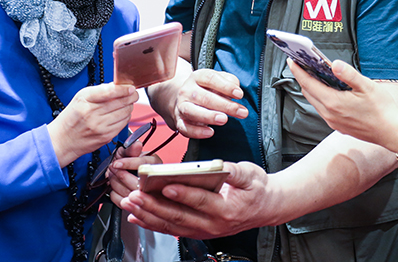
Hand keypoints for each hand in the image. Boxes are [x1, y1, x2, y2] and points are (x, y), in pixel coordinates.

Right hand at [47, 83, 137, 167]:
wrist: (62, 140)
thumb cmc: (71, 118)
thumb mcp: (80, 98)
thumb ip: (100, 90)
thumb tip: (118, 86)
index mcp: (85, 101)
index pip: (111, 91)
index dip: (125, 89)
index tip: (131, 87)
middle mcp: (92, 114)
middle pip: (122, 102)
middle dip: (131, 97)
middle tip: (132, 94)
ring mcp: (100, 127)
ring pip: (125, 113)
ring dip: (129, 107)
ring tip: (125, 104)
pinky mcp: (106, 137)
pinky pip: (123, 124)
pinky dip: (125, 118)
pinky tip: (120, 115)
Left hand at [107, 141, 161, 201]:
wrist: (123, 174)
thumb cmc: (127, 162)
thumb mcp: (128, 152)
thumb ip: (131, 149)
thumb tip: (137, 145)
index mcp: (154, 164)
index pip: (143, 166)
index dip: (128, 164)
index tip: (116, 163)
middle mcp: (152, 179)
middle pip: (136, 182)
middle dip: (120, 175)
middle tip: (112, 168)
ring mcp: (145, 194)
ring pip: (128, 192)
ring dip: (115, 183)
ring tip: (111, 175)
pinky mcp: (135, 204)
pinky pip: (122, 201)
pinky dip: (114, 193)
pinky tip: (114, 186)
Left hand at [120, 161, 271, 238]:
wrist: (266, 208)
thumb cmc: (257, 190)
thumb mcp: (250, 174)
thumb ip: (232, 170)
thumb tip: (215, 165)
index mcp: (227, 208)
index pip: (200, 201)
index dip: (182, 194)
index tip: (165, 186)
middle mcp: (213, 224)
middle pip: (179, 216)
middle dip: (154, 205)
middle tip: (136, 195)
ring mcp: (204, 231)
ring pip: (171, 225)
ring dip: (148, 214)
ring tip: (131, 204)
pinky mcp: (197, 231)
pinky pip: (171, 229)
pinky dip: (152, 223)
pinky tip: (138, 216)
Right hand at [171, 69, 247, 138]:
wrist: (184, 98)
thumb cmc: (207, 89)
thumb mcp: (218, 79)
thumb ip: (229, 81)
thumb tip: (236, 90)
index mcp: (197, 77)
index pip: (211, 79)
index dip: (226, 87)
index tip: (240, 94)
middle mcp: (187, 90)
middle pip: (204, 97)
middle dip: (224, 105)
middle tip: (240, 111)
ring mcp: (181, 106)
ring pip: (192, 111)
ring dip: (209, 116)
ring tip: (224, 119)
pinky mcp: (179, 121)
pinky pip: (185, 128)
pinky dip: (197, 132)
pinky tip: (210, 132)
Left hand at [288, 59, 397, 151]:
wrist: (391, 132)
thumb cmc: (382, 110)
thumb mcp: (367, 86)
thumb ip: (348, 74)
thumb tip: (334, 64)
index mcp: (333, 103)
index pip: (308, 84)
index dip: (298, 71)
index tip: (291, 61)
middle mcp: (329, 114)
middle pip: (308, 93)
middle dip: (303, 78)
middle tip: (302, 64)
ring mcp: (332, 121)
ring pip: (314, 101)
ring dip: (312, 88)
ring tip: (315, 75)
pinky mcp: (338, 125)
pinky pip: (323, 109)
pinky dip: (320, 97)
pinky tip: (329, 90)